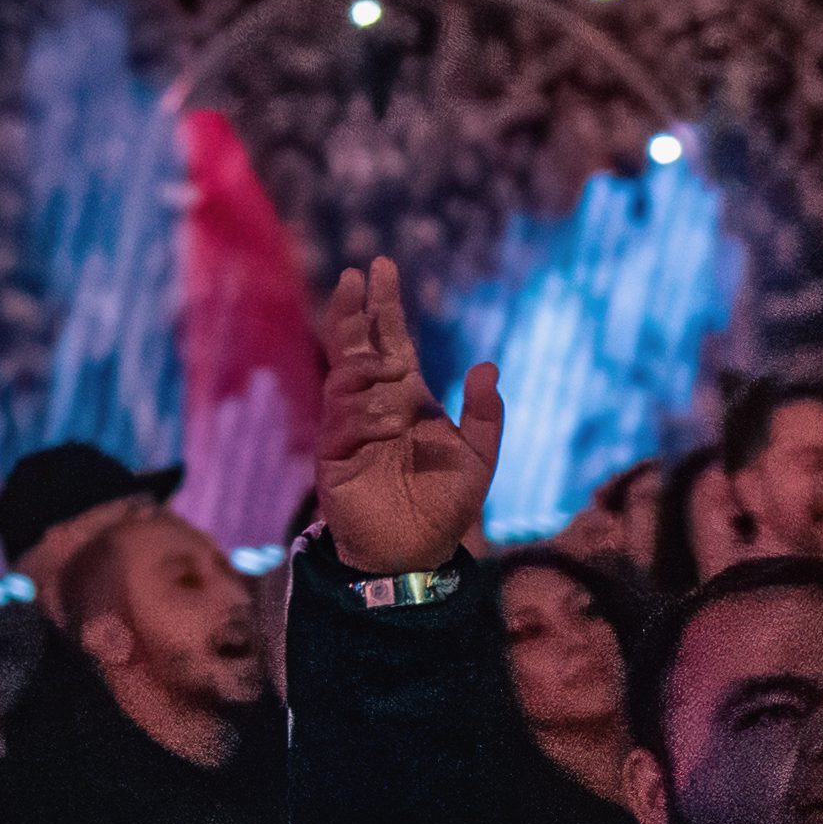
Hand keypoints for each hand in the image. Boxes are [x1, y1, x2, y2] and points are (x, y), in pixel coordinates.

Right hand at [313, 259, 501, 576]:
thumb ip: (485, 414)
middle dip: (354, 311)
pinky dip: (360, 412)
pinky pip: (341, 423)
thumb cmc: (445, 506)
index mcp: (407, 396)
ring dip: (358, 357)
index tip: (380, 269)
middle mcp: (374, 404)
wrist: (415, 554)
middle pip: (357, 346)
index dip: (384, 305)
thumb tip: (488, 366)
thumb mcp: (479, 457)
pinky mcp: (334, 456)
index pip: (391, 340)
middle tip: (355, 276)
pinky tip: (380, 412)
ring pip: (344, 377)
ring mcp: (350, 428)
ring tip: (372, 343)